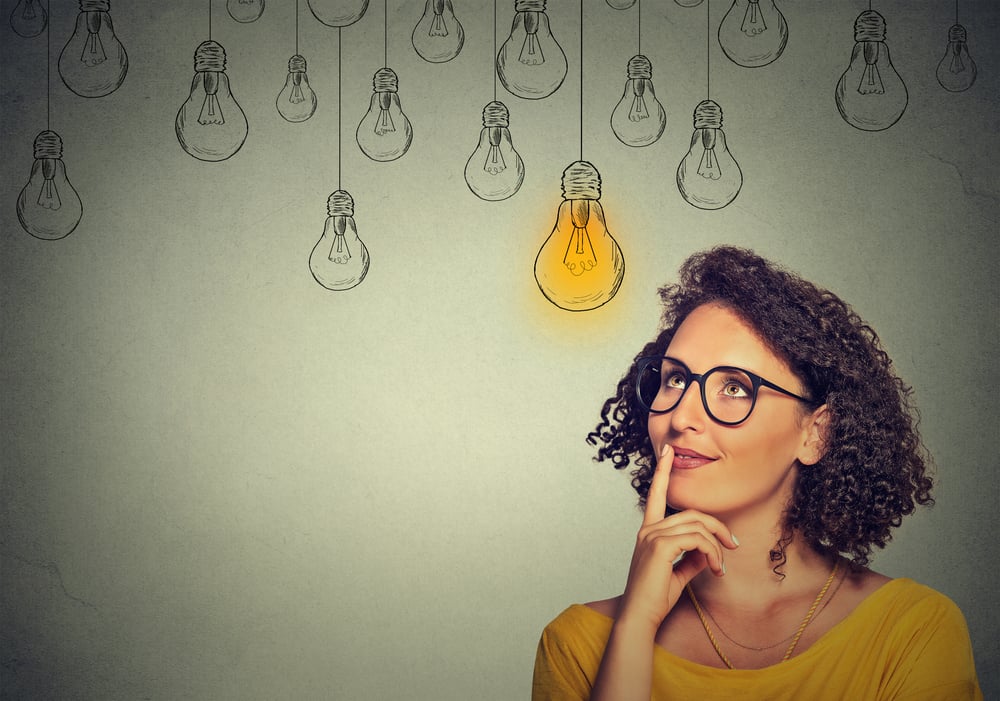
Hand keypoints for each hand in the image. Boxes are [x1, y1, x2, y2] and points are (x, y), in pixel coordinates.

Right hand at [616, 445, 740, 632]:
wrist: (641, 617)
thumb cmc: (656, 598)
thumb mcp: (679, 572)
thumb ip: (692, 557)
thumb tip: (709, 551)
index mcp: (649, 532)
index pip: (656, 495)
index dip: (662, 472)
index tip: (667, 451)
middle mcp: (648, 530)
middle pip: (692, 513)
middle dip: (718, 527)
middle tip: (733, 546)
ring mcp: (652, 536)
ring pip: (697, 525)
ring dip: (717, 544)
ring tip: (721, 566)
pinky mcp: (660, 547)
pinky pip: (696, 539)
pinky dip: (712, 553)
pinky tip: (714, 569)